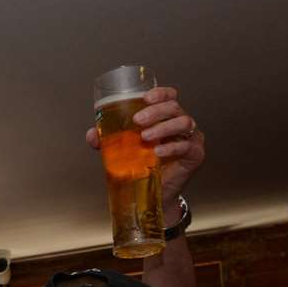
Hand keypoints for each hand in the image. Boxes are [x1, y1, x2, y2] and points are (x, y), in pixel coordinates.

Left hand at [86, 86, 203, 210]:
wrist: (152, 193)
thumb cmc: (142, 166)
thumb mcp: (123, 150)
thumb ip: (108, 140)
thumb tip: (92, 133)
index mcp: (166, 117)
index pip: (170, 96)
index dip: (161, 93)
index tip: (146, 97)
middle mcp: (180, 124)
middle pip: (174, 107)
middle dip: (156, 111)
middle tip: (138, 120)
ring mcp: (191, 138)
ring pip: (184, 123)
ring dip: (163, 127)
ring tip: (145, 137)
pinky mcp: (195, 155)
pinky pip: (187, 146)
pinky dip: (172, 147)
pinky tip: (159, 151)